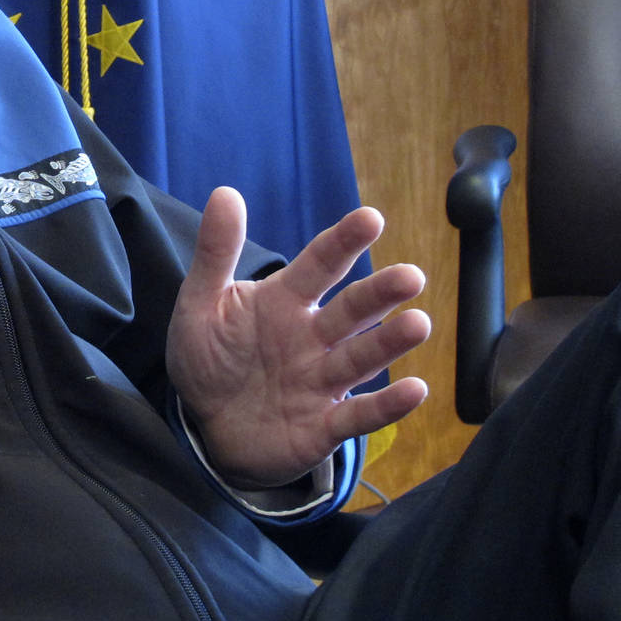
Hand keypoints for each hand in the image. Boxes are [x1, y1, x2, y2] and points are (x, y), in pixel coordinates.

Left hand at [166, 190, 430, 487]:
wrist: (206, 428)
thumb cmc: (210, 359)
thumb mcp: (201, 304)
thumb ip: (215, 253)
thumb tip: (224, 192)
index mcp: (285, 300)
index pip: (319, 265)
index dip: (343, 242)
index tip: (370, 218)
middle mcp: (312, 337)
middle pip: (352, 310)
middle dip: (381, 293)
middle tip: (411, 276)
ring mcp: (321, 381)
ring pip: (361, 358)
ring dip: (390, 343)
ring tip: (419, 324)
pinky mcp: (323, 426)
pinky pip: (358, 416)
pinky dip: (387, 406)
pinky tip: (416, 390)